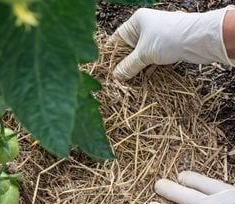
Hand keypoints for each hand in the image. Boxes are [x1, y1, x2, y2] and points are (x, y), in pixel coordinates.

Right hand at [113, 6, 234, 80]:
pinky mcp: (165, 47)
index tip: (104, 69)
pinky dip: (146, 68)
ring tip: (127, 81)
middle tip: (116, 78)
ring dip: (135, 68)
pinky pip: (150, 59)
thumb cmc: (169, 39)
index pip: (116, 39)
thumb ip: (128, 66)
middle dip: (123, 64)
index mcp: (136, 22)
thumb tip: (116, 76)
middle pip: (127, 49)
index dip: (110, 55)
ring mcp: (156, 37)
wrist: (199, 39)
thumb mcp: (143, 54)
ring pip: (139, 55)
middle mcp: (145, 27)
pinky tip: (142, 78)